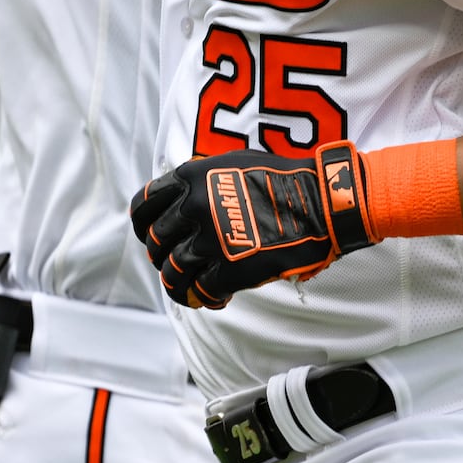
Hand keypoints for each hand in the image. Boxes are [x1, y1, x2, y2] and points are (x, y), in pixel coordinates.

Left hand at [130, 144, 374, 308]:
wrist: (321, 204)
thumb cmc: (284, 179)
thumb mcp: (231, 163)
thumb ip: (200, 182)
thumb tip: (179, 201)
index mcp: (190, 178)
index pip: (142, 208)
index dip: (144, 227)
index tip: (153, 237)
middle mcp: (193, 207)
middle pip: (156, 243)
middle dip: (164, 258)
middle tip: (180, 264)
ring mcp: (209, 240)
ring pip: (172, 273)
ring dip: (181, 284)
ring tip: (195, 287)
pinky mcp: (229, 269)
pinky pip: (201, 291)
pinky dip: (206, 298)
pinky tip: (220, 296)